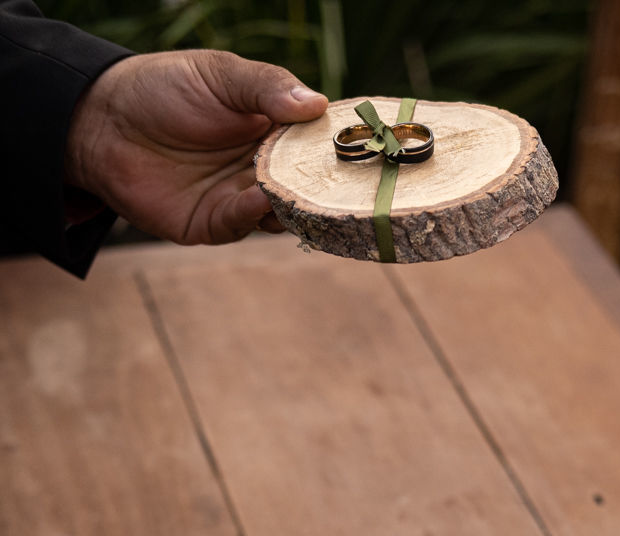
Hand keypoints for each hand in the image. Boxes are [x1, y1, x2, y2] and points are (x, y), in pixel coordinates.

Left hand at [65, 50, 327, 243]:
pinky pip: (243, 224)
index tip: (365, 147)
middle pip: (306, 185)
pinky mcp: (214, 224)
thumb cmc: (162, 88)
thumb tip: (318, 104)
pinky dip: (256, 214)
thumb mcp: (221, 75)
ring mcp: (240, 199)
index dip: (340, 146)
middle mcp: (262, 168)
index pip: (317, 143)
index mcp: (273, 129)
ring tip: (307, 193)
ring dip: (294, 205)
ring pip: (281, 211)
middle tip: (348, 184)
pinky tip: (263, 199)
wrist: (102, 121)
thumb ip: (268, 87)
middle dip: (325, 186)